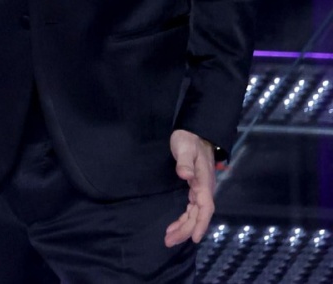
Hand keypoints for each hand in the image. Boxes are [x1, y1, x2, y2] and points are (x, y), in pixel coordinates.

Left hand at [164, 129, 217, 246]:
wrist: (194, 134)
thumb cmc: (189, 141)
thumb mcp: (184, 148)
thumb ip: (184, 161)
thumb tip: (185, 175)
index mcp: (204, 182)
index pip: (205, 207)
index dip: (201, 223)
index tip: (194, 237)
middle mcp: (204, 189)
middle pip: (198, 215)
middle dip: (186, 229)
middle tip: (169, 241)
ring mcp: (200, 190)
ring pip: (194, 214)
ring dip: (183, 227)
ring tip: (169, 238)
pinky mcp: (194, 189)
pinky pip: (191, 209)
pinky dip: (184, 219)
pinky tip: (175, 226)